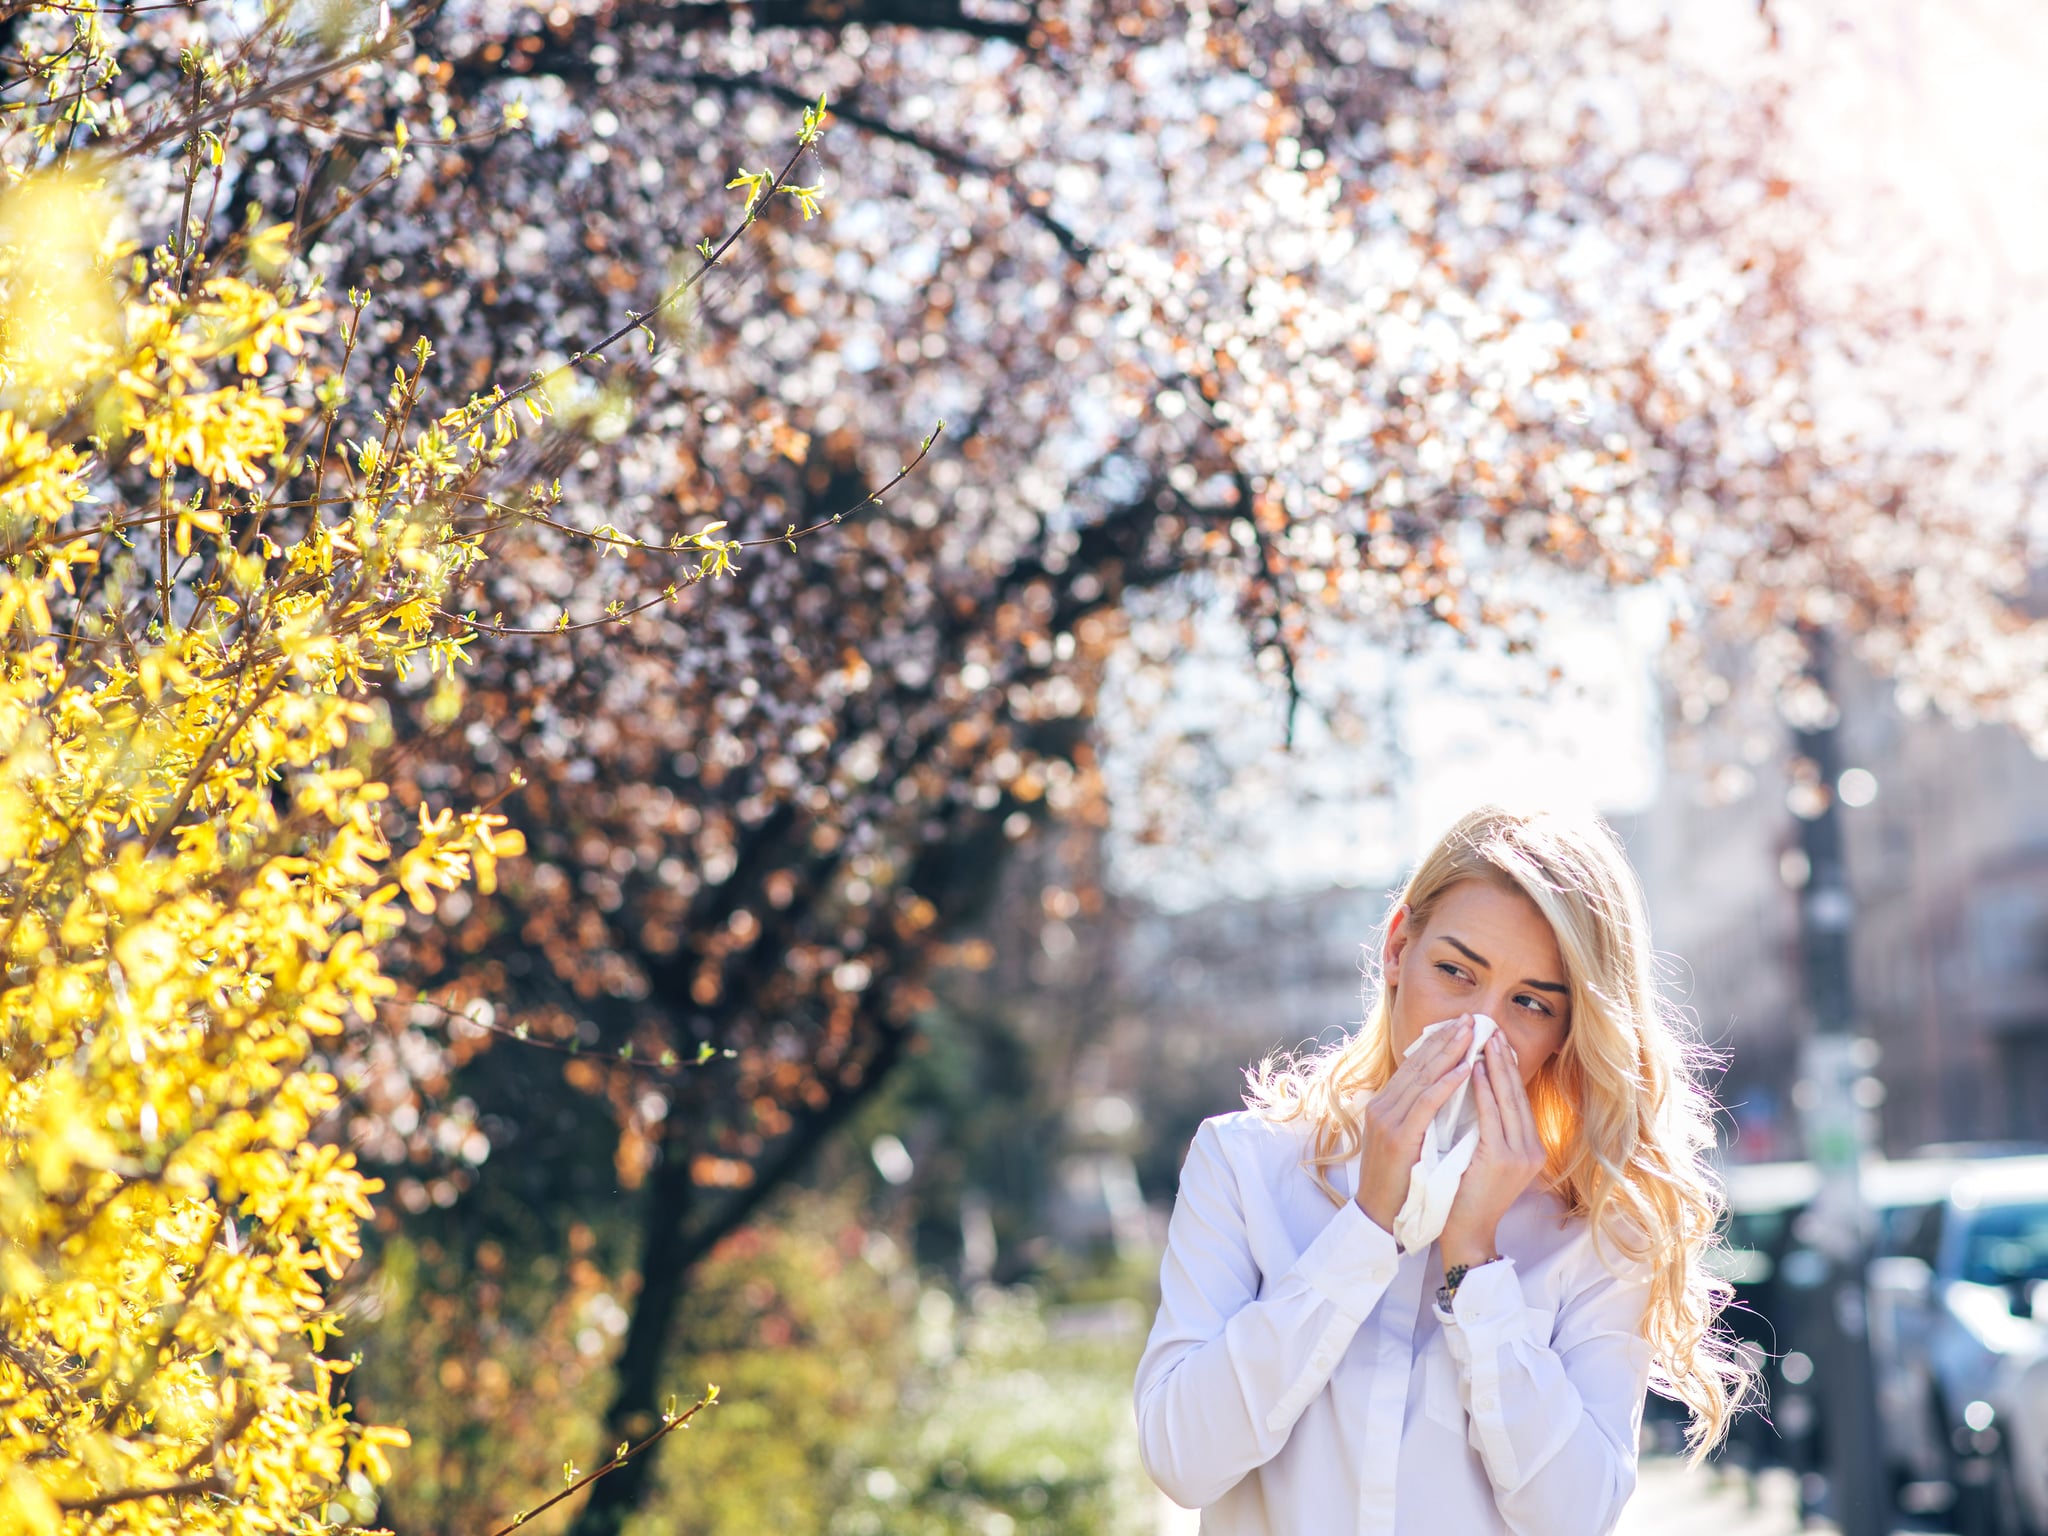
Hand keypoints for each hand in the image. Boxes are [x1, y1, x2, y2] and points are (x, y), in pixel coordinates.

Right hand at [1354, 1014, 1475, 1236]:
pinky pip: (1427, 1103)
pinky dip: (1447, 1083)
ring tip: (1474, 1034)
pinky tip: (1466, 1069)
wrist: (1378, 1215)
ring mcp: (1388, 1120)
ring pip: (1424, 1077)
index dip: (1437, 1044)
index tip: (1461, 1027)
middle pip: (1419, 1064)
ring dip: (1451, 1052)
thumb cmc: (1396, 1183)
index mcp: (1383, 1106)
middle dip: (1447, 1039)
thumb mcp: (1402, 1142)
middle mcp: (1382, 1107)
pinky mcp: (1399, 1136)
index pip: (1413, 1066)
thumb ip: (1414, 1117)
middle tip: (1472, 1019)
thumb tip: (1438, 1098)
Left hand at [1439, 1031, 1545, 1269]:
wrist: (1467, 1234)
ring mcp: (1521, 1154)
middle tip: (1490, 1028)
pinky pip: (1492, 1116)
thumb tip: (1478, 1093)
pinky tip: (1477, 1069)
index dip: (1507, 1068)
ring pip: (1507, 1100)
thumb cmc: (1467, 1196)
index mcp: (1528, 1148)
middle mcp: (1531, 1149)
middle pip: (1517, 1094)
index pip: (1517, 1099)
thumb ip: (1488, 1131)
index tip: (1496, 1041)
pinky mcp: (1503, 1160)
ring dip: (1496, 1066)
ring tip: (1484, 1038)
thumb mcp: (1484, 1158)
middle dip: (1504, 1059)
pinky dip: (1485, 1090)